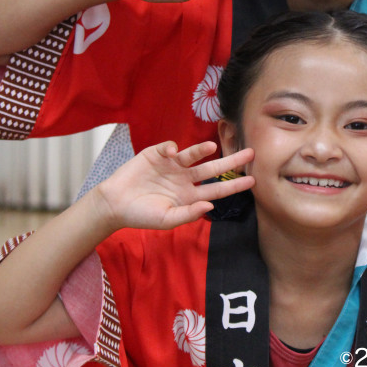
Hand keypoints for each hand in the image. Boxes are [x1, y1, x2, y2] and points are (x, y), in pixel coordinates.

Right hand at [93, 141, 255, 230]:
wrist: (114, 204)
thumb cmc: (141, 215)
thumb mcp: (166, 219)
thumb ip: (189, 214)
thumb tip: (211, 204)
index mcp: (190, 195)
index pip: (217, 188)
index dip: (235, 185)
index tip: (253, 181)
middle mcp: (185, 178)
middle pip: (212, 168)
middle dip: (231, 161)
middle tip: (250, 153)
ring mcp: (171, 165)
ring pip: (192, 155)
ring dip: (201, 150)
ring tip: (211, 146)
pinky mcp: (156, 155)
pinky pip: (168, 148)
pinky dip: (171, 148)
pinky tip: (170, 153)